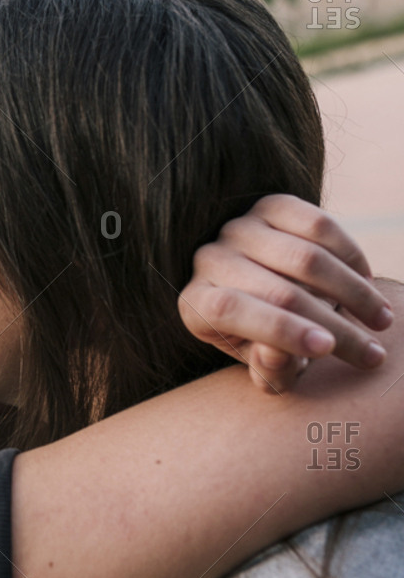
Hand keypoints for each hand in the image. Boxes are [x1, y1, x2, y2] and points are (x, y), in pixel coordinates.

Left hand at [178, 195, 393, 393]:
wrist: (272, 295)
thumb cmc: (265, 342)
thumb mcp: (264, 366)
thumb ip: (268, 370)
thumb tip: (275, 353)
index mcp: (197, 303)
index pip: (232, 310)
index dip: (281, 330)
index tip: (327, 347)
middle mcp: (210, 259)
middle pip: (279, 290)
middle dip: (335, 325)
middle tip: (373, 354)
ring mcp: (239, 228)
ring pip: (306, 258)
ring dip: (353, 292)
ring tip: (380, 320)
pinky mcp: (270, 207)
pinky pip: (319, 225)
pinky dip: (351, 255)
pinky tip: (367, 282)